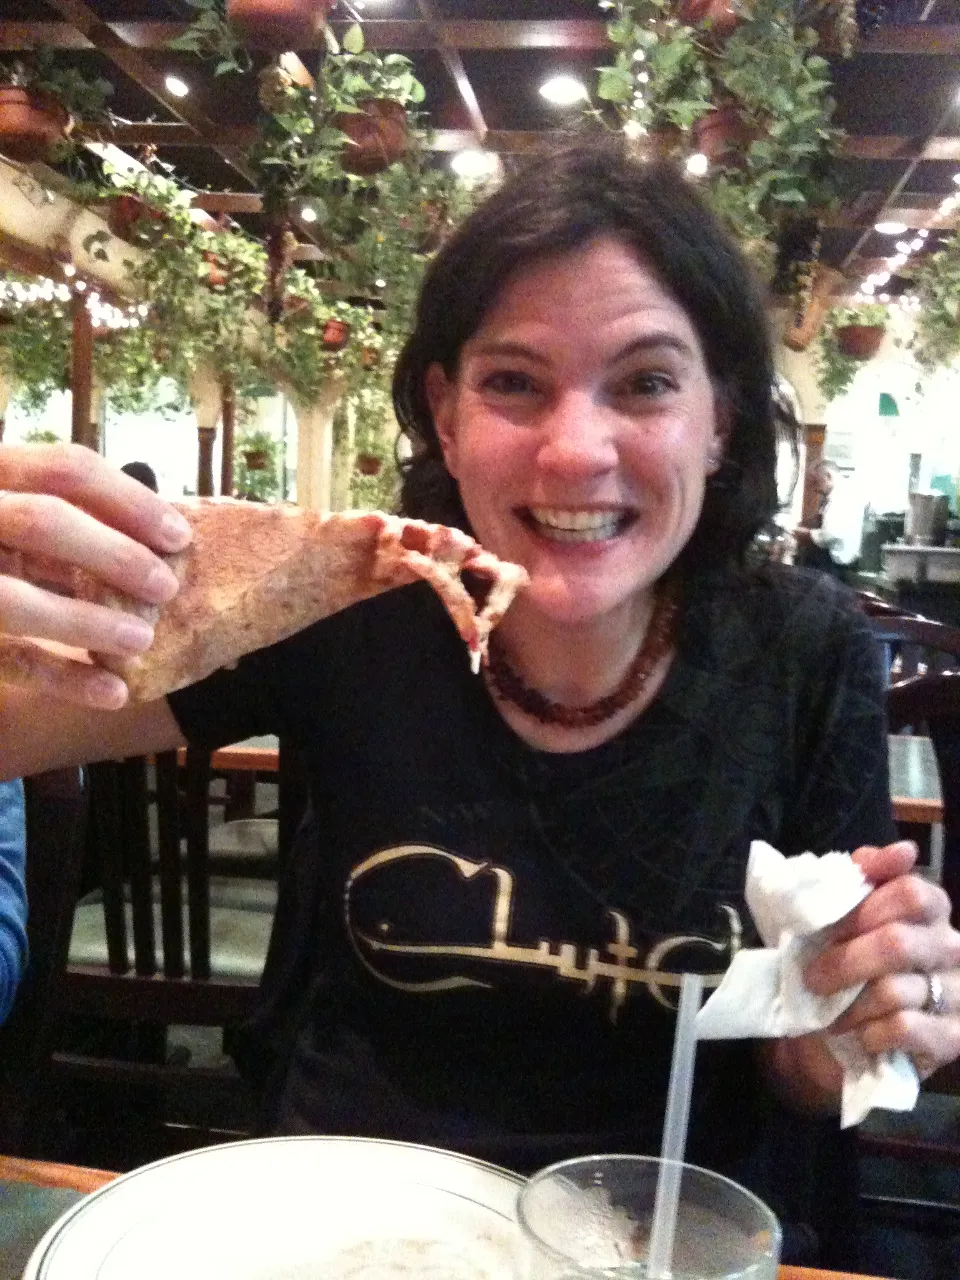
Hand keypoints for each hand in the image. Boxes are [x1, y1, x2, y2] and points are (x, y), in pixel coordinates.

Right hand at [0, 443, 191, 707]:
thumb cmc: (3, 547)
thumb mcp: (21, 512)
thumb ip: (68, 519)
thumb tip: (163, 540)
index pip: (64, 470)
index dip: (129, 501)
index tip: (180, 537)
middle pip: (40, 522)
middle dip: (112, 554)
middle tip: (166, 587)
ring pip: (13, 599)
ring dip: (86, 621)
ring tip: (142, 640)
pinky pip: (8, 660)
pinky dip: (62, 679)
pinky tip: (113, 693)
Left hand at [804, 840, 959, 1078]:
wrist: (850, 1030)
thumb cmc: (848, 962)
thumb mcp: (844, 915)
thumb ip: (863, 877)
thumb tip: (904, 850)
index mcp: (931, 910)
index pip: (911, 893)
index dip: (865, 909)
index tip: (831, 928)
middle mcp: (951, 947)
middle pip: (897, 943)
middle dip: (844, 962)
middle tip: (812, 977)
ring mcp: (957, 993)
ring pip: (894, 991)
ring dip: (849, 1004)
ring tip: (830, 1012)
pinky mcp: (951, 1037)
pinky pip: (904, 1028)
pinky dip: (870, 1032)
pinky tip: (859, 1034)